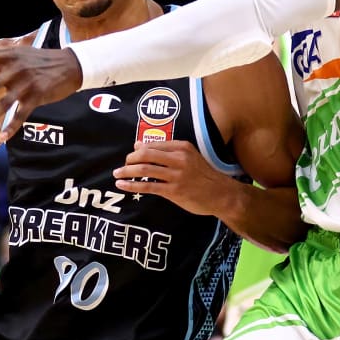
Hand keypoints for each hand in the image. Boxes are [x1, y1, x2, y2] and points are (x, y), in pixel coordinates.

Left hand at [0, 36, 81, 141]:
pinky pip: (21, 116)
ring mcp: (27, 85)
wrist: (71, 65)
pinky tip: (1, 138)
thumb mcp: (19, 51)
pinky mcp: (36, 97)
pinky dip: (10, 128)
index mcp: (10, 57)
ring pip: (5, 104)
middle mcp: (17, 70)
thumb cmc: (41, 58)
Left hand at [113, 140, 233, 215]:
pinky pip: (148, 186)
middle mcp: (179, 159)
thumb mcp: (189, 157)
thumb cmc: (204, 176)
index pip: (152, 144)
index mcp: (182, 147)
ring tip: (117, 175)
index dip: (137, 150)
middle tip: (122, 166)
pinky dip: (132, 185)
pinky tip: (122, 185)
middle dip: (130, 159)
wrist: (221, 194)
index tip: (130, 156)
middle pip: (146, 154)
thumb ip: (166, 151)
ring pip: (145, 169)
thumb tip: (138, 144)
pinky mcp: (174, 191)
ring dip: (127, 171)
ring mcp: (176, 175)